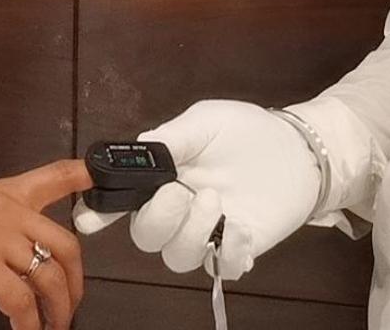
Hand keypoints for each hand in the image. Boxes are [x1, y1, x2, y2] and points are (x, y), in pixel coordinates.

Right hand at [0, 159, 91, 329]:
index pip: (54, 176)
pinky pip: (21, 302)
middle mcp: (7, 210)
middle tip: (71, 304)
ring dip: (58, 310)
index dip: (84, 176)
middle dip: (76, 281)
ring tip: (53, 328)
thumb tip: (3, 251)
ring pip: (50, 277)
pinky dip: (29, 325)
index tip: (101, 176)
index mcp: (2, 192)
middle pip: (66, 244)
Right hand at [72, 100, 319, 280]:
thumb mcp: (206, 121)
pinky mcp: (239, 248)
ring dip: (190, 233)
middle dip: (158, 219)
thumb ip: (171, 138)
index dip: (103, 211)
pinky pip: (220, 267)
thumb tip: (138, 149)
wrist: (298, 148)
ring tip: (216, 202)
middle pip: (146, 236)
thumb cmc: (247, 130)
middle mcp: (180, 210)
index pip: (125, 200)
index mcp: (164, 178)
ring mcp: (208, 233)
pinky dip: (227, 252)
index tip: (91, 218)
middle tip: (181, 193)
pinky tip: (240, 228)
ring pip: (177, 257)